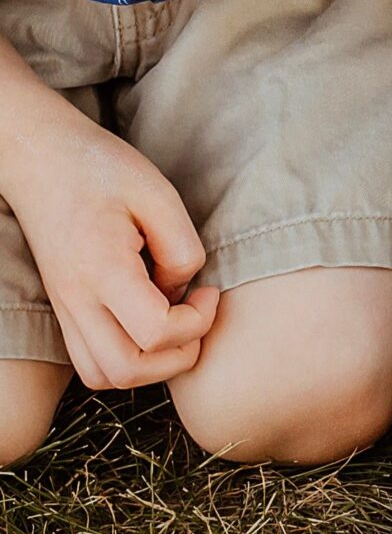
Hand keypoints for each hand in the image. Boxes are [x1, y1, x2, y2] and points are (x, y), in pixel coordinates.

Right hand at [0, 104, 217, 389]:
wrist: (39, 158)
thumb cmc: (100, 169)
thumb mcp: (158, 195)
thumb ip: (182, 249)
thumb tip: (184, 291)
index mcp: (101, 269)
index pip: (155, 333)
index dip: (198, 322)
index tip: (209, 292)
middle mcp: (75, 299)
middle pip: (126, 371)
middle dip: (177, 358)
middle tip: (197, 318)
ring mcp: (64, 307)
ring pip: (104, 375)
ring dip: (151, 366)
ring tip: (174, 325)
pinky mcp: (64, 308)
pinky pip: (91, 359)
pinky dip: (127, 358)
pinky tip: (148, 322)